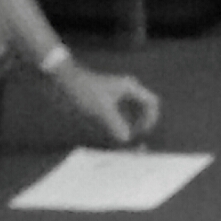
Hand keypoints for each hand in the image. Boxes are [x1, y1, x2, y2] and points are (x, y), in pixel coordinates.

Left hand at [42, 57, 160, 148]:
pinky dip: (126, 122)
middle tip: (135, 137)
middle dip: (144, 123)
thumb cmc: (86, 92)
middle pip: (147, 107)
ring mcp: (120, 92)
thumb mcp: (103, 111)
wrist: (68, 81)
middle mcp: (128, 88)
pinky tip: (117, 131)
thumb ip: (117, 125)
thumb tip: (127, 140)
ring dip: (135, 124)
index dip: (150, 120)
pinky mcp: (112, 98)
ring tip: (127, 136)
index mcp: (130, 88)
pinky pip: (126, 111)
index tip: (140, 133)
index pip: (152, 103)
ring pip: (136, 110)